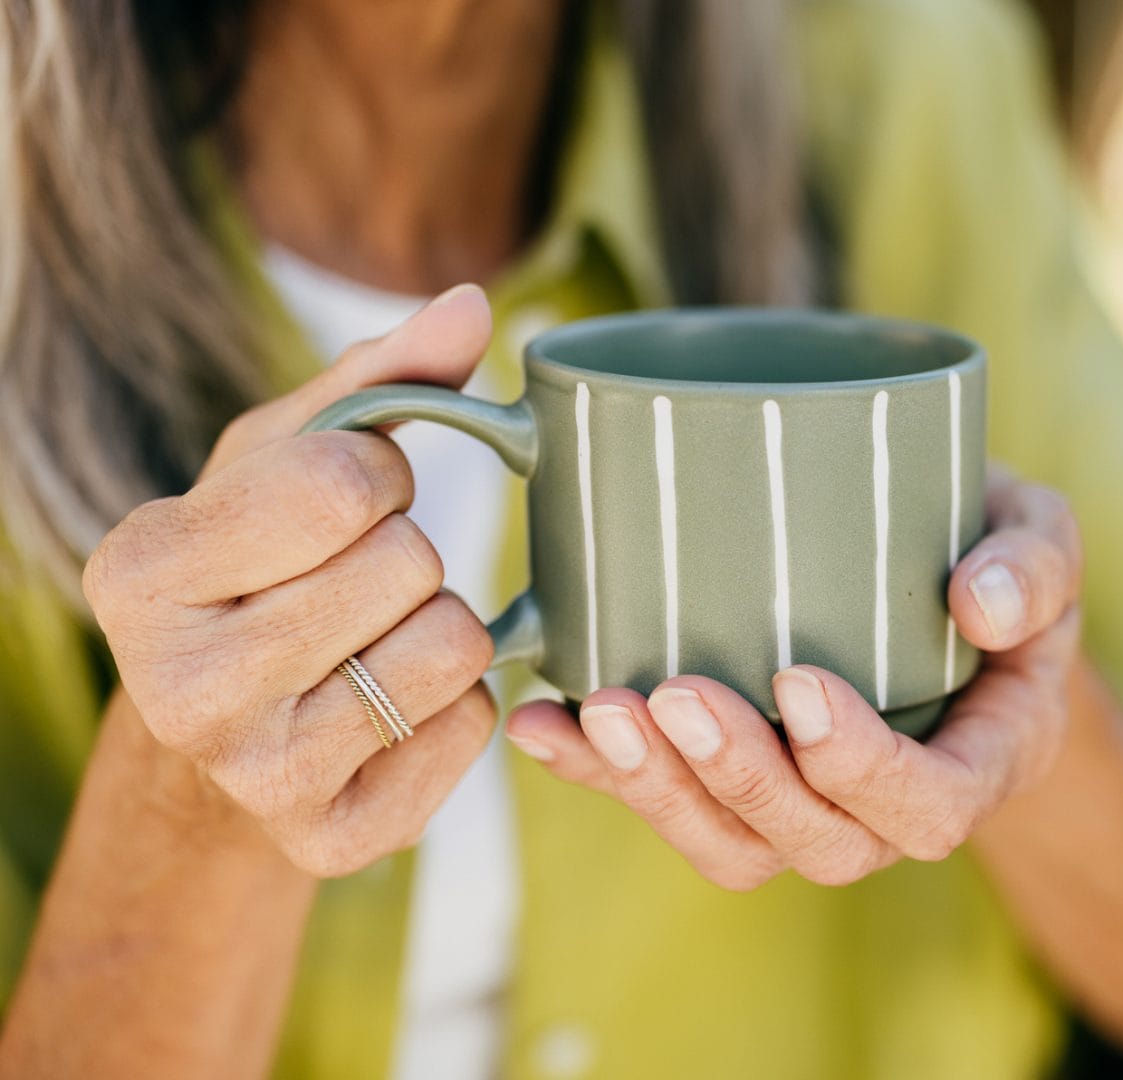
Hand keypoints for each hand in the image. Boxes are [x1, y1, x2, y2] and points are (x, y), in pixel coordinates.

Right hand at [84, 285, 498, 876]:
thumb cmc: (262, 564)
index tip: (352, 498)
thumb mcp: (286, 456)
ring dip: (444, 627)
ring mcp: (254, 775)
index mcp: (139, 568)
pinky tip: (393, 707)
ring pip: (454, 647)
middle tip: (360, 580)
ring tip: (377, 639)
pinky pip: (474, 728)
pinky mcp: (333, 838)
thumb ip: (380, 375)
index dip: (380, 474)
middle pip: (408, 565)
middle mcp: (178, 685)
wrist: (228, 730)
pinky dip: (458, 706)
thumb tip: (471, 304)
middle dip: (412, 553)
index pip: (343, 481)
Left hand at [506, 468, 1082, 888]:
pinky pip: (673, 807)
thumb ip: (1033, 567)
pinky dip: (601, 772)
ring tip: (600, 712)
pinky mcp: (742, 783)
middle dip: (737, 778)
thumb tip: (977, 603)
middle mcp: (891, 809)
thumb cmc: (1000, 562)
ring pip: (735, 847)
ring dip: (660, 792)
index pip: (928, 806)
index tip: (799, 682)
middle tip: (673, 693)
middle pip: (817, 842)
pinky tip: (544, 719)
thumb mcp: (1045, 541)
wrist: (956, 588)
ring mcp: (812, 806)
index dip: (860, 767)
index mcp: (981, 760)